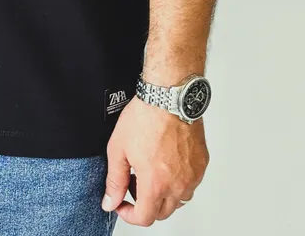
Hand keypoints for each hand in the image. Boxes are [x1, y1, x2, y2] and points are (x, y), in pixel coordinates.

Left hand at [102, 96, 208, 225]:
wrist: (168, 95)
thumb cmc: (145, 116)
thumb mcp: (118, 148)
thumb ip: (115, 180)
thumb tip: (111, 201)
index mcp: (155, 183)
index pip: (145, 218)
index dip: (129, 215)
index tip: (122, 204)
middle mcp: (178, 184)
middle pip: (162, 212)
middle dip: (144, 204)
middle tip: (134, 183)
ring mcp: (192, 174)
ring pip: (178, 199)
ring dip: (163, 194)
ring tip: (150, 172)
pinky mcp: (201, 163)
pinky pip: (190, 183)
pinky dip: (177, 181)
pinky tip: (165, 163)